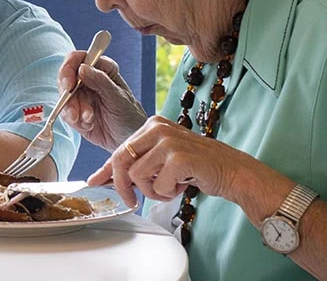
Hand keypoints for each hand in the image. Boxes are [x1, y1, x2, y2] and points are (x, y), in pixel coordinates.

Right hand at [58, 50, 146, 150]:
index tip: (68, 84)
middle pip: (66, 78)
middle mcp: (88, 80)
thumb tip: (82, 68)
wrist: (130, 141)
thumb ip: (101, 82)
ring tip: (88, 121)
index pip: (78, 59)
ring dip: (73, 110)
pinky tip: (88, 125)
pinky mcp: (75, 111)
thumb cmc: (131, 116)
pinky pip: (65, 112)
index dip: (69, 68)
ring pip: (64, 96)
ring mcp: (80, 95)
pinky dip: (74, 120)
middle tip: (74, 111)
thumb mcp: (118, 98)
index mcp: (102, 69)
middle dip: (69, 96)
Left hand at [88, 116, 246, 208]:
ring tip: (171, 186)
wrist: (233, 172)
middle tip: (132, 200)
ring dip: (153, 191)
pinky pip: (157, 185)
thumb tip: (103, 177)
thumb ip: (137, 164)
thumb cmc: (197, 166)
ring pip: (137, 176)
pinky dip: (168, 193)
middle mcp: (158, 128)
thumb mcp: (162, 160)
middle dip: (123, 185)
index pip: (120, 149)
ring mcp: (168, 142)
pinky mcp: (179, 158)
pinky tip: (183, 185)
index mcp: (152, 125)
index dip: (105, 170)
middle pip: (121, 160)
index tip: (94, 182)